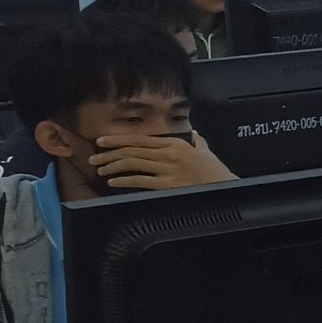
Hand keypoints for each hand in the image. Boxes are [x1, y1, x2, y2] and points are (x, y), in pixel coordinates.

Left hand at [91, 132, 236, 190]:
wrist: (226, 187)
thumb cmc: (216, 172)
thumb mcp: (207, 152)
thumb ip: (199, 142)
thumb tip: (196, 135)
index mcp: (175, 144)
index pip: (140, 139)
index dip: (118, 139)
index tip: (102, 141)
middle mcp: (168, 154)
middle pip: (131, 150)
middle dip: (109, 153)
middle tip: (94, 157)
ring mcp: (167, 169)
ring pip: (132, 163)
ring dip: (112, 166)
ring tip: (101, 170)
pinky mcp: (167, 184)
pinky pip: (139, 180)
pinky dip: (123, 180)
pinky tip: (113, 182)